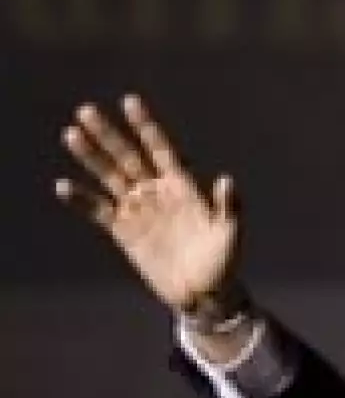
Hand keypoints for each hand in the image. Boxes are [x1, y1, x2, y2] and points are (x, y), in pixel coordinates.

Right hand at [54, 96, 240, 313]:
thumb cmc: (223, 264)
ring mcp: (138, 209)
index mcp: (181, 185)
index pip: (160, 148)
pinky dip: (81, 200)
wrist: (204, 295)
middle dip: (108, 134)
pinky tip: (62, 186)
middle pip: (128, 156)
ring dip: (90, 157)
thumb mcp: (229, 235)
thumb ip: (228, 207)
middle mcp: (156, 191)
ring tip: (71, 134)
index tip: (130, 102)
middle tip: (86, 111)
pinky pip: (98, 211)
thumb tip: (227, 180)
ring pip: (109, 176)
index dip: (145, 126)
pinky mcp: (124, 231)